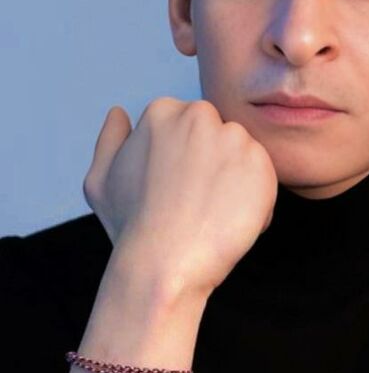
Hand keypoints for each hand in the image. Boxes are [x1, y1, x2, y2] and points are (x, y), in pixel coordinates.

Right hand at [82, 98, 277, 298]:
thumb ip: (111, 140)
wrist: (165, 262)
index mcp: (162, 111)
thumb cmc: (132, 226)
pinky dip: (254, 203)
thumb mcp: (101, 179)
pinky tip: (228, 222)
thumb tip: (119, 113)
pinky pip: (263, 180)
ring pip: (242, 158)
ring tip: (210, 215)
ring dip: (233, 183)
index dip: (184, 163)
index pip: (188, 128)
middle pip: (217, 137)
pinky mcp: (261, 164)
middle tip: (194, 202)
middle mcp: (199, 115)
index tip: (175, 188)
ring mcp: (233, 138)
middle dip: (211, 166)